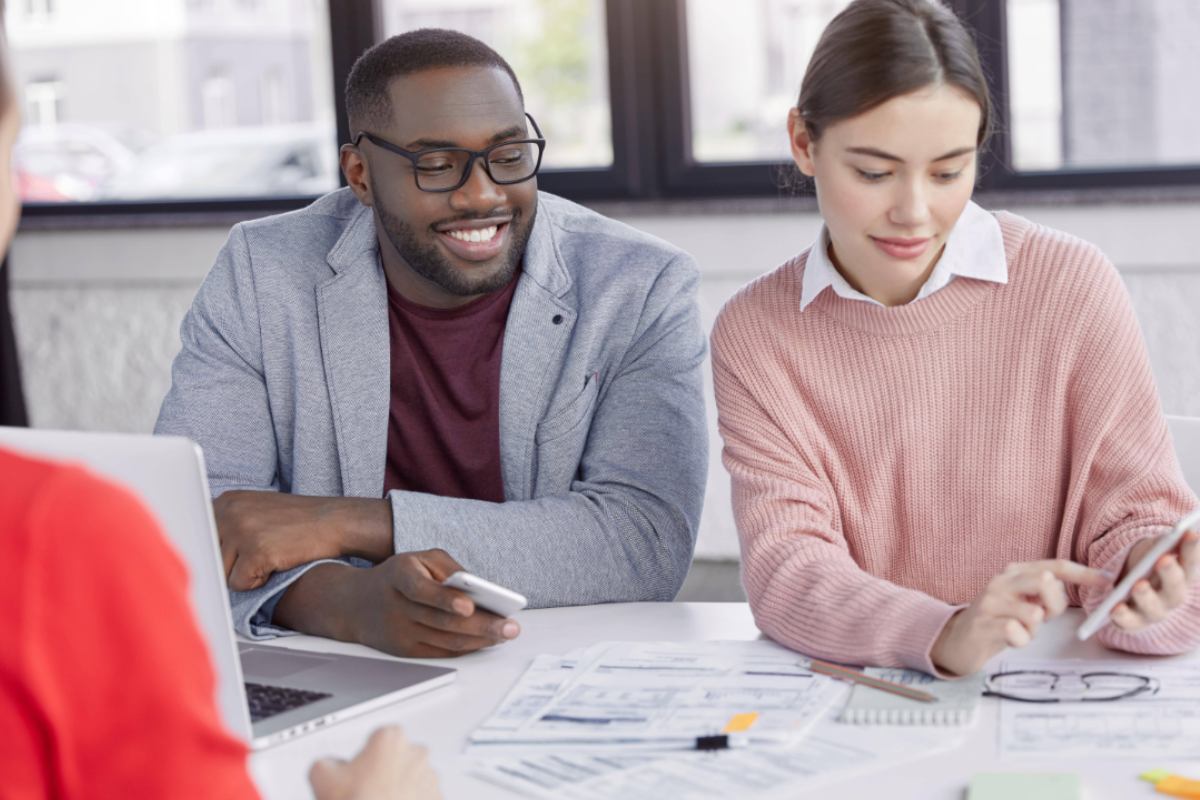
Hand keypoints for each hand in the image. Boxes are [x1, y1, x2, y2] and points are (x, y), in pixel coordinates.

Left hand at [214, 490, 392, 590]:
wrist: (334, 521)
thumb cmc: (298, 521)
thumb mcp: (256, 511)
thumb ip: (228, 523)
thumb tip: (199, 553)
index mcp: (227, 500)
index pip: (200, 537)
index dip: (218, 552)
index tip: (230, 554)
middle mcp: (230, 511)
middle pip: (208, 557)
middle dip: (231, 564)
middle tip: (260, 554)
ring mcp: (242, 530)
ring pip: (222, 573)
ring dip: (245, 574)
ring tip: (270, 557)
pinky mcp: (256, 552)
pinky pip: (239, 584)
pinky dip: (257, 583)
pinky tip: (277, 564)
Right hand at [274, 548, 520, 657]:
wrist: (356, 603)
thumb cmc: (399, 576)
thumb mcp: (421, 558)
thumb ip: (450, 568)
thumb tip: (478, 588)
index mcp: (399, 575)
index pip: (421, 590)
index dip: (445, 599)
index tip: (469, 606)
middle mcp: (396, 607)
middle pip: (442, 622)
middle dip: (481, 626)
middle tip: (510, 627)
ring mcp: (399, 632)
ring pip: (445, 641)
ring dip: (480, 640)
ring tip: (505, 634)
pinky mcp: (404, 651)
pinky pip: (441, 652)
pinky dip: (467, 648)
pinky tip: (486, 641)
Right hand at [309, 726, 441, 799]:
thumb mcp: (322, 776)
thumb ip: (325, 761)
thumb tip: (328, 764)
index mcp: (390, 739)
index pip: (374, 742)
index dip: (363, 760)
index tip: (357, 774)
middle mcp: (416, 753)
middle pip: (395, 759)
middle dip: (383, 773)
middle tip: (366, 792)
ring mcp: (430, 777)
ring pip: (411, 779)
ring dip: (399, 789)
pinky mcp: (438, 798)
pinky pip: (422, 798)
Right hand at [932, 559, 1112, 675]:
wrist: (958, 639)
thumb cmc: (998, 620)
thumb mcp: (1024, 602)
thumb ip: (1046, 594)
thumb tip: (1072, 589)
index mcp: (1014, 572)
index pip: (1055, 566)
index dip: (1084, 573)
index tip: (1108, 580)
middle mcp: (1001, 581)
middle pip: (1045, 581)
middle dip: (1055, 604)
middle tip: (1044, 617)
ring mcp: (989, 602)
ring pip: (1033, 613)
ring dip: (1034, 630)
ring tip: (1020, 631)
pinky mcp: (981, 624)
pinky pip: (1016, 632)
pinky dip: (1020, 640)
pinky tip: (1009, 640)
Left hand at [1110, 529, 1199, 631]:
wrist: (1123, 583)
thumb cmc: (1145, 563)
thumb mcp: (1155, 548)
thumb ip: (1169, 541)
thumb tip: (1189, 530)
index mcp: (1183, 578)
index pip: (1191, 564)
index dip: (1192, 549)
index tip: (1190, 533)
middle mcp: (1171, 598)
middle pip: (1175, 590)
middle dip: (1171, 574)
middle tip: (1165, 559)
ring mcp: (1152, 612)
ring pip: (1153, 609)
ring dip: (1146, 597)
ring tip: (1139, 584)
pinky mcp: (1132, 623)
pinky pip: (1128, 623)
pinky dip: (1123, 617)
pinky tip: (1116, 608)